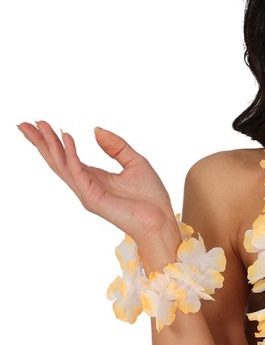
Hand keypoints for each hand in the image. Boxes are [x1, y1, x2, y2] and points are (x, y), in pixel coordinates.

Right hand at [17, 120, 176, 242]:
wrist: (161, 221)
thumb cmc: (151, 198)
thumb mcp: (135, 162)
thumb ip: (115, 146)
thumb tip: (96, 129)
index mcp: (94, 177)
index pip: (66, 156)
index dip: (52, 140)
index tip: (39, 123)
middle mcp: (86, 185)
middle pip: (57, 160)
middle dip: (40, 142)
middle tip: (23, 124)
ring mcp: (87, 193)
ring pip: (62, 165)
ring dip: (49, 145)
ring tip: (39, 127)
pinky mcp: (93, 198)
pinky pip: (78, 173)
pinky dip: (71, 155)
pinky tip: (67, 139)